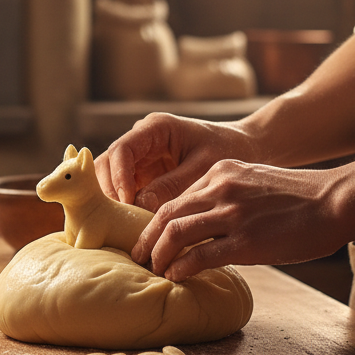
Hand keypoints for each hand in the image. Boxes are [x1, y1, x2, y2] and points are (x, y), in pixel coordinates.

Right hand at [94, 112, 254, 210]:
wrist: (247, 148)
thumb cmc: (229, 150)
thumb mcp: (204, 168)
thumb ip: (172, 185)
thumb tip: (138, 207)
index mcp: (155, 129)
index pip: (121, 151)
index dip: (118, 178)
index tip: (127, 203)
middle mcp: (141, 141)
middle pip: (107, 165)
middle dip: (110, 192)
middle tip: (120, 220)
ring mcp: (140, 158)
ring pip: (111, 179)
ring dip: (115, 202)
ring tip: (126, 226)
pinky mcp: (144, 175)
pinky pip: (125, 191)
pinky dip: (126, 208)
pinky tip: (136, 226)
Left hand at [132, 159, 347, 280]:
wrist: (336, 200)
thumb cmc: (299, 198)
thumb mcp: (253, 182)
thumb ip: (225, 196)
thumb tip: (202, 225)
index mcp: (220, 171)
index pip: (175, 196)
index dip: (156, 220)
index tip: (149, 236)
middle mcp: (220, 188)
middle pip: (165, 213)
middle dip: (147, 237)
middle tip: (137, 255)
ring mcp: (231, 214)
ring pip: (175, 232)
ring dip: (158, 254)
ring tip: (153, 268)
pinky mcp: (245, 241)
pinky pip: (200, 255)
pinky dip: (181, 267)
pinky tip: (176, 276)